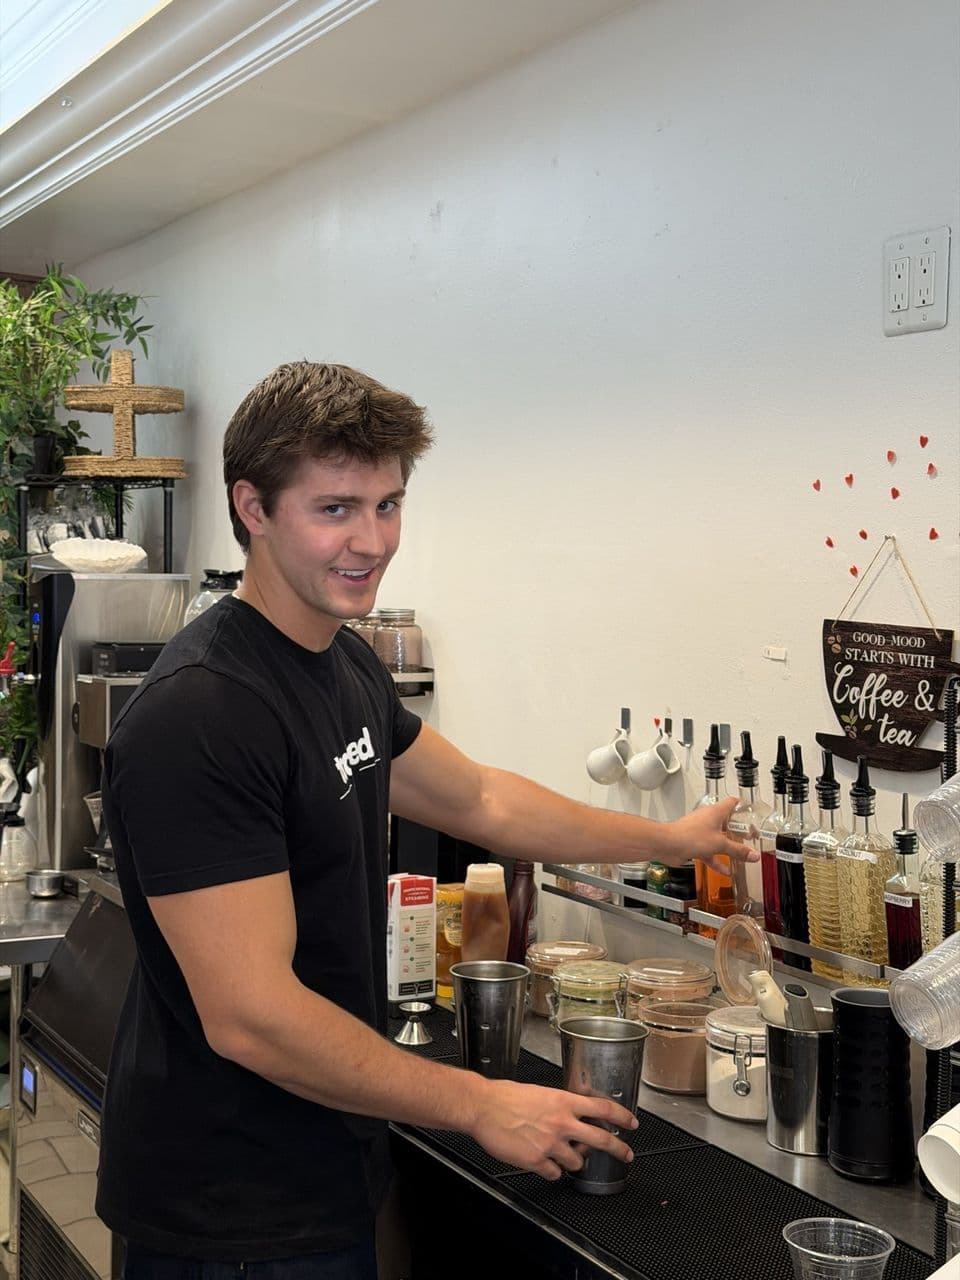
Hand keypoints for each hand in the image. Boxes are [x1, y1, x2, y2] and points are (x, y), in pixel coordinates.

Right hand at [467, 1079, 637, 1180]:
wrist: (483, 1107)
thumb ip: (561, 1106)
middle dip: (619, 1149)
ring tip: (560, 1153)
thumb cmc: (507, 1097)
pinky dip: (552, 1170)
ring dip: (573, 1160)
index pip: (603, 1109)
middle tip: (627, 1155)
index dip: (622, 1117)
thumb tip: (574, 1117)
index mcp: (564, 1101)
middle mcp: (562, 1123)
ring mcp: (551, 1144)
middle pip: (602, 1139)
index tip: (632, 1123)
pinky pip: (555, 1173)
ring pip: (577, 1162)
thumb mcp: (541, 1093)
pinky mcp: (537, 1161)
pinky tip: (543, 1161)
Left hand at [663, 796, 758, 871]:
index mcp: (715, 812)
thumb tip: (752, 854)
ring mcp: (700, 831)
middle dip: (738, 830)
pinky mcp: (694, 843)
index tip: (750, 812)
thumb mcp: (720, 844)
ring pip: (718, 838)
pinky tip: (723, 869)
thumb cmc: (689, 836)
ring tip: (740, 854)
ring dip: (728, 847)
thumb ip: (738, 850)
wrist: (668, 845)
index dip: (742, 806)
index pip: (732, 803)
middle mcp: (707, 819)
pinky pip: (709, 852)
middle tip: (748, 836)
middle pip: (726, 822)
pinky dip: (716, 860)